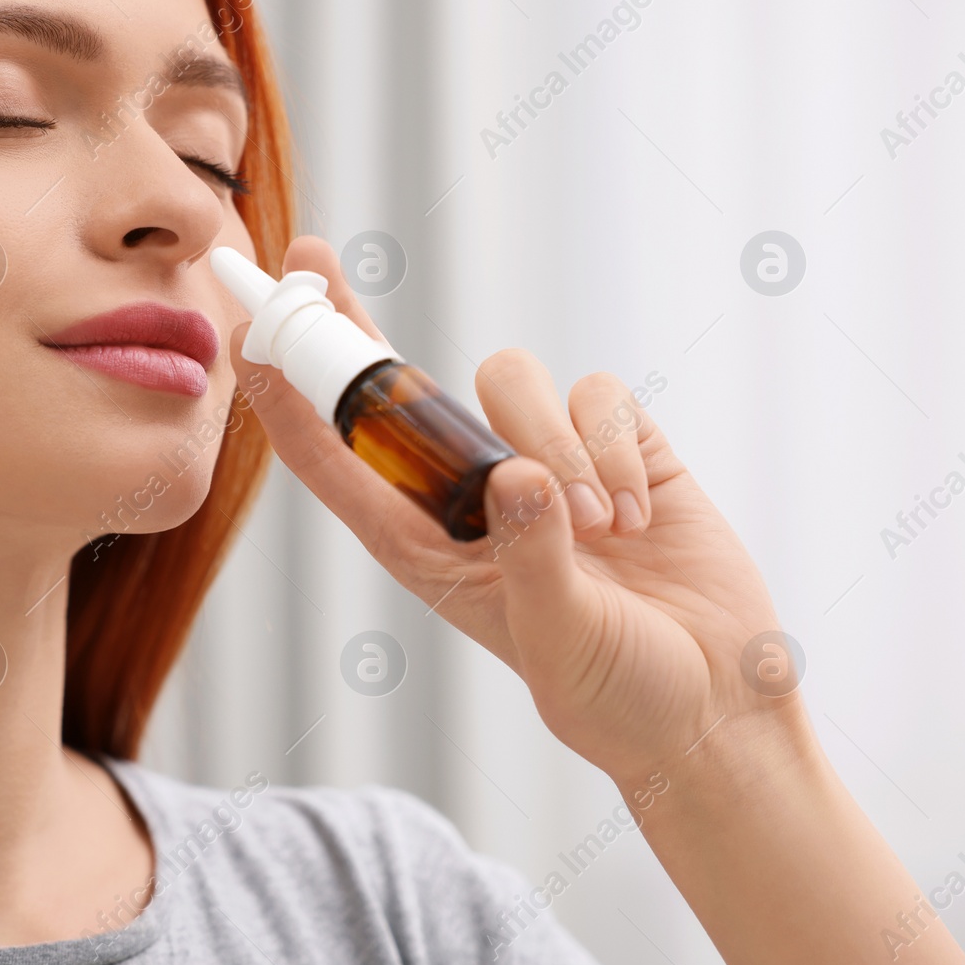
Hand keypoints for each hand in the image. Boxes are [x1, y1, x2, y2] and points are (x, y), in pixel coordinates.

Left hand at [228, 234, 795, 785]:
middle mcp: (469, 495)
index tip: (249, 336)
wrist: (715, 704)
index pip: (336, 461)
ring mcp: (541, 461)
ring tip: (603, 530)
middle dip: (353, 326)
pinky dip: (615, 449)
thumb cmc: (617, 692)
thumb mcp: (559, 639)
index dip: (289, 398)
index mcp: (423, 547)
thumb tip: (516, 476)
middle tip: (310, 260)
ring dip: (558, 444)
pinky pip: (593, 393)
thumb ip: (534, 560)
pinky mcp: (612, 444)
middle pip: (393, 388)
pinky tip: (639, 517)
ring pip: (507, 377)